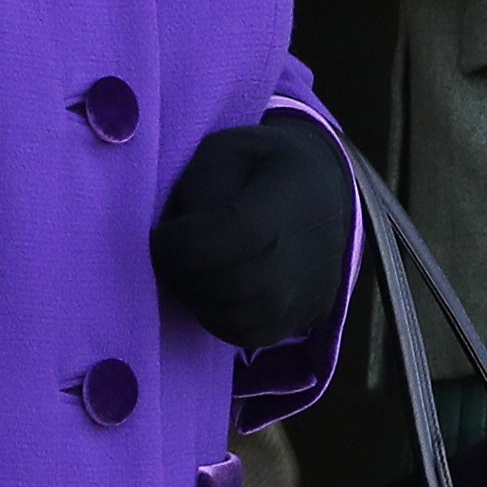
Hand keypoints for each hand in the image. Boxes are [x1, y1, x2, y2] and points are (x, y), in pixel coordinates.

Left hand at [151, 112, 355, 352]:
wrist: (328, 190)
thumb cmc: (264, 164)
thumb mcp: (227, 150)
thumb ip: (202, 188)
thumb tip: (178, 233)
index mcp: (284, 203)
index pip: (227, 236)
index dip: (179, 243)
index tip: (158, 235)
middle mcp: (303, 256)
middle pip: (228, 284)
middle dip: (182, 274)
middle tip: (168, 257)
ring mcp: (308, 293)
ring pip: (235, 318)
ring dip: (196, 299)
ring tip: (187, 273)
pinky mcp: (307, 317)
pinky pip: (251, 336)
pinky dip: (218, 320)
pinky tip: (210, 293)